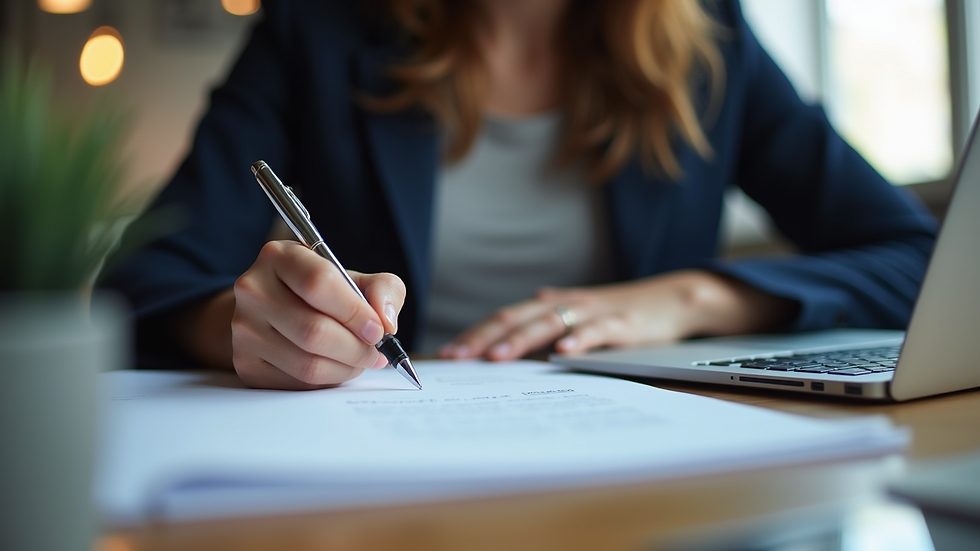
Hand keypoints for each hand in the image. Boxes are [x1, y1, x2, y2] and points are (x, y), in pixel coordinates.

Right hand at [229, 240, 406, 389]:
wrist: (275, 312)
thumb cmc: (321, 294)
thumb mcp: (355, 280)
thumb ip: (382, 289)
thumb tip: (385, 320)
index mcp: (279, 256)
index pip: (319, 283)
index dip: (355, 312)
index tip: (378, 329)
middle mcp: (253, 290)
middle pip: (314, 330)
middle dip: (357, 348)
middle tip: (376, 353)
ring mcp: (244, 329)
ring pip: (308, 363)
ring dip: (346, 368)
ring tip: (360, 360)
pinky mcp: (246, 363)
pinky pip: (298, 383)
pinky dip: (328, 381)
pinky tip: (336, 367)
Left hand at [438, 270, 797, 360]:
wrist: (672, 299)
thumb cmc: (620, 311)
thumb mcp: (575, 315)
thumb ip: (544, 321)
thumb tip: (508, 328)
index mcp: (550, 305)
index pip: (504, 318)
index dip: (475, 334)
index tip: (449, 355)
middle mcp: (565, 304)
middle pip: (517, 318)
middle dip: (484, 338)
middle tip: (458, 358)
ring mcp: (592, 312)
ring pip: (550, 323)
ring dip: (522, 340)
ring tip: (498, 357)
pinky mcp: (621, 324)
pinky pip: (596, 332)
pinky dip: (578, 341)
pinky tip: (563, 353)